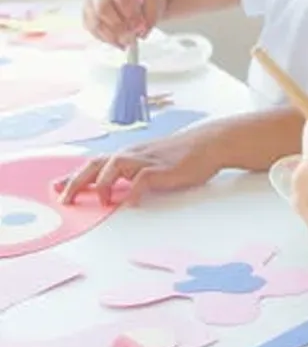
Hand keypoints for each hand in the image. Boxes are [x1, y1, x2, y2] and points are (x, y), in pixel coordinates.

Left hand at [53, 129, 221, 205]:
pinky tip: (132, 203)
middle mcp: (134, 155)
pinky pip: (142, 180)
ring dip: (103, 184)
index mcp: (131, 154)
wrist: (211, 142)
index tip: (57, 187)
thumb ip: (137, 173)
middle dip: (77, 181)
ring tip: (99, 202)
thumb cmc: (186, 153)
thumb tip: (122, 190)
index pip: (95, 164)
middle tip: (63, 198)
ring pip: (114, 166)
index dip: (74, 176)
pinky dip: (134, 192)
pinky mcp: (163, 169)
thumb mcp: (155, 161)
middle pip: (97, 164)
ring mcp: (148, 160)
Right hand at [82, 0, 163, 47]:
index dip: (131, 13)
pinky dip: (107, 40)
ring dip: (113, 36)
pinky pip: (93, 31)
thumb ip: (151, 13)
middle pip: (103, 9)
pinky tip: (119, 42)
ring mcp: (89, 2)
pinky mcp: (85, 16)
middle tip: (131, 35)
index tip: (139, 25)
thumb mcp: (153, 1)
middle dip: (119, 26)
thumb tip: (141, 30)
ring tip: (127, 41)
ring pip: (96, 22)